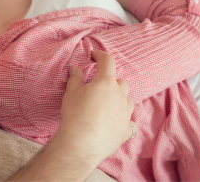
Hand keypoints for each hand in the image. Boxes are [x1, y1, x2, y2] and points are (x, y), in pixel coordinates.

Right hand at [56, 50, 134, 164]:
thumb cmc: (75, 115)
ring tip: (107, 107)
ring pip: (128, 101)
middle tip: (99, 88)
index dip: (101, 55)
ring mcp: (126, 113)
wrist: (81, 144)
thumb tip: (75, 69)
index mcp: (106, 83)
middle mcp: (120, 96)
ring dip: (119, 100)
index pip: (108, 62)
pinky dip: (121, 120)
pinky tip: (112, 124)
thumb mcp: (71, 93)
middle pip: (121, 82)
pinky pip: (128, 121)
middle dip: (111, 82)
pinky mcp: (127, 129)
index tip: (95, 55)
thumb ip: (75, 78)